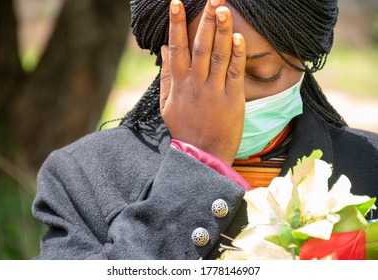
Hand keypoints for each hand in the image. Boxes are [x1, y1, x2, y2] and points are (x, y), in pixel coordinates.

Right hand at [160, 0, 245, 165]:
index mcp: (179, 84)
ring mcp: (214, 90)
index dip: (176, 24)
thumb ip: (166, 76)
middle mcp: (195, 83)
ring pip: (218, 55)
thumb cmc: (184, 129)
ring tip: (222, 8)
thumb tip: (165, 49)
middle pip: (200, 46)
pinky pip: (235, 73)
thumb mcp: (167, 104)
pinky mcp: (232, 99)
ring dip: (220, 30)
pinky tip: (237, 37)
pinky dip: (236, 54)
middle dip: (204, 20)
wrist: (201, 155)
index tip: (176, 3)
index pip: (176, 47)